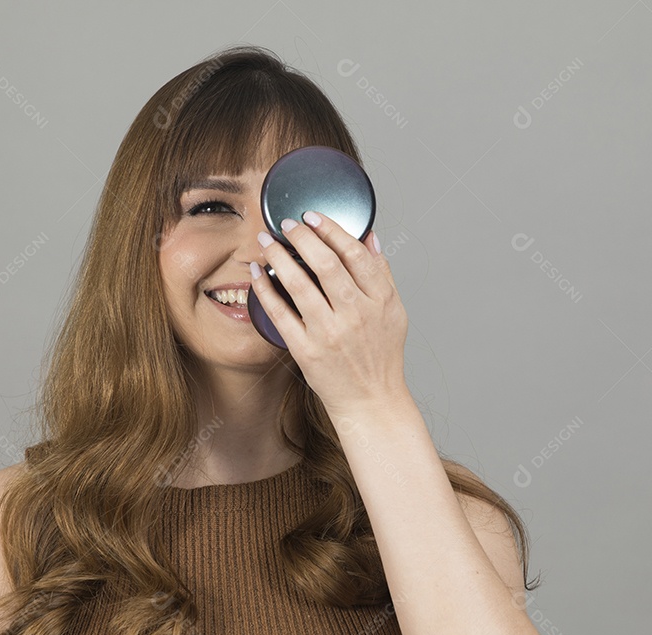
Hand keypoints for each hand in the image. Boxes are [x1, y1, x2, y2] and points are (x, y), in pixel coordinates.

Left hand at [250, 210, 408, 415]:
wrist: (371, 400)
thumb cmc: (380, 356)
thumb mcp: (393, 312)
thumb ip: (381, 273)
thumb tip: (369, 237)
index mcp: (380, 301)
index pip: (354, 254)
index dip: (331, 229)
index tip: (313, 216)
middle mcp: (356, 315)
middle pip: (326, 264)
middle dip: (301, 237)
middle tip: (286, 224)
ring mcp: (330, 333)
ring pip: (299, 284)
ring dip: (278, 256)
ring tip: (266, 241)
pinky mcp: (307, 350)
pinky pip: (280, 313)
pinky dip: (265, 289)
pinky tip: (257, 274)